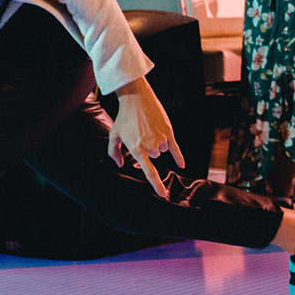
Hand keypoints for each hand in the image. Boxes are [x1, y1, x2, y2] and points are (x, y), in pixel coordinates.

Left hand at [108, 78, 184, 195]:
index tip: (162, 194)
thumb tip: (120, 164)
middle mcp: (150, 145)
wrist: (137, 99)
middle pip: (154, 157)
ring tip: (148, 130)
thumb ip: (113, 152)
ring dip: (157, 145)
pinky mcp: (169, 132)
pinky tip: (181, 165)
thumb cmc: (123, 118)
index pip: (149, 171)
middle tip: (141, 135)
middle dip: (148, 150)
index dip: (156, 184)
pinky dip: (178, 157)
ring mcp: (161, 138)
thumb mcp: (114, 135)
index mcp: (136, 149)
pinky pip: (176, 149)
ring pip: (162, 151)